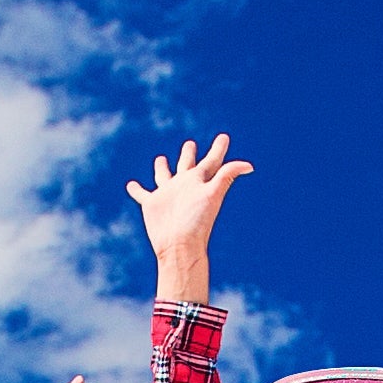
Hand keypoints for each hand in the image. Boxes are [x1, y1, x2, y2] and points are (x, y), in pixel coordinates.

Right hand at [126, 134, 253, 300]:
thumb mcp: (213, 193)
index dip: (219, 149)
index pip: (212, 162)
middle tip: (190, 144)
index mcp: (199, 181)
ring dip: (162, 168)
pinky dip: (136, 190)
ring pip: (164, 176)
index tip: (224, 137)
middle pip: (187, 165)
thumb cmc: (196, 220)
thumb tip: (250, 165)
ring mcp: (167, 194)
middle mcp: (184, 186)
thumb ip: (227, 175)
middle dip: (189, 154)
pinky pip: (142, 194)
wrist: (179, 244)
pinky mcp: (152, 204)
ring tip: (160, 159)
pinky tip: (131, 185)